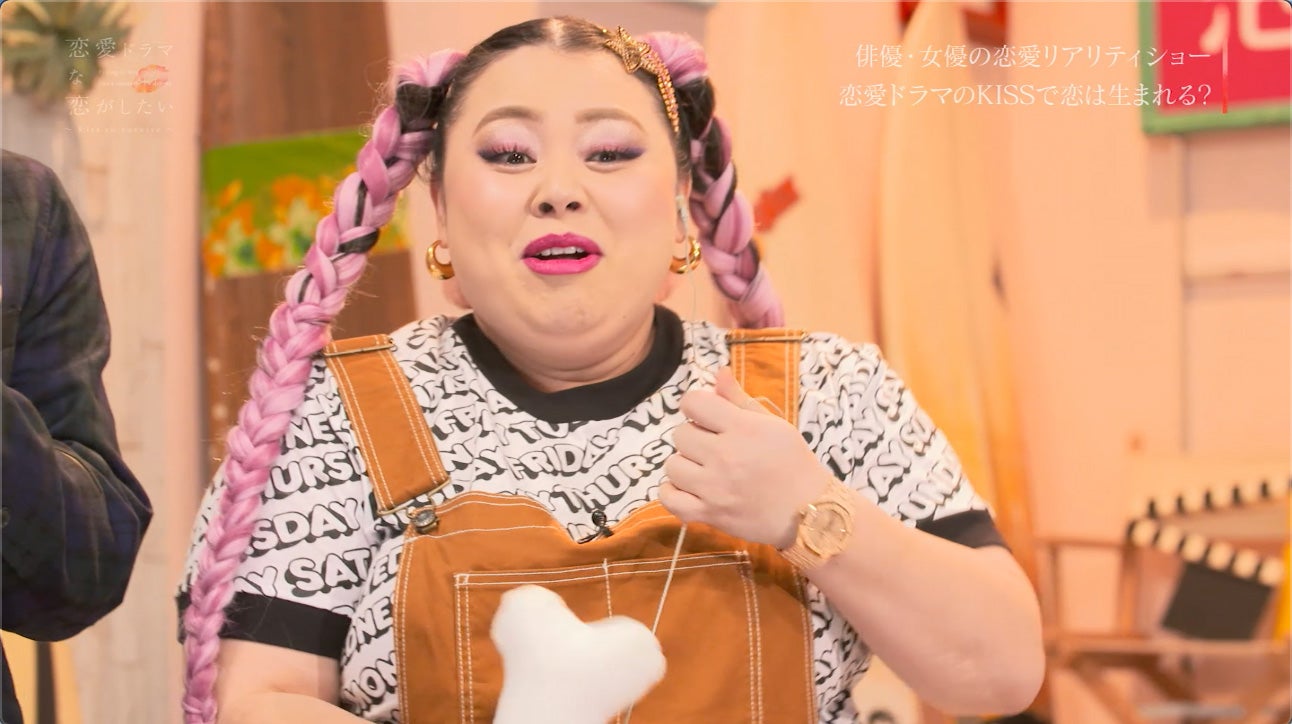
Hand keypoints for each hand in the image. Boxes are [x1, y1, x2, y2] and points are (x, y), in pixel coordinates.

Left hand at [659, 367, 831, 547]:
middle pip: (680, 434)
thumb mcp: (773, 425)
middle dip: (694, 436)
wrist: (809, 511)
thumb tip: (718, 372)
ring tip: (704, 469)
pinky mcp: (709, 515)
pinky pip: (670, 500)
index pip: (693, 402)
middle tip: (713, 447)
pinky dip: (673, 494)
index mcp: (743, 428)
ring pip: (672, 465)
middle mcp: (725, 456)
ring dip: (684, 465)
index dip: (697, 406)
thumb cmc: (793, 463)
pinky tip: (688, 488)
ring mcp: (715, 488)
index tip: (708, 417)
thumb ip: (740, 399)